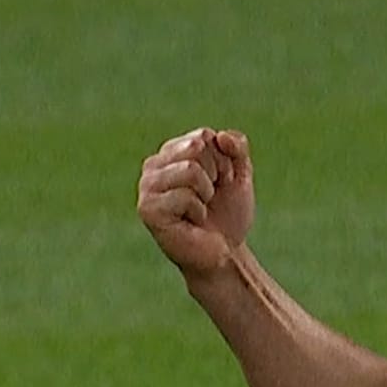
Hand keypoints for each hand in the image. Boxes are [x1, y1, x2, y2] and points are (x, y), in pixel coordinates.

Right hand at [137, 127, 255, 283]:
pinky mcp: (147, 210)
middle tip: (211, 197)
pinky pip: (185, 196)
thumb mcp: (240, 172)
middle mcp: (153, 166)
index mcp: (171, 152)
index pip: (204, 136)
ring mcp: (146, 188)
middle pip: (196, 147)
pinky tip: (191, 222)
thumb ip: (237, 147)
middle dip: (216, 174)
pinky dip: (198, 211)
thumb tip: (219, 135)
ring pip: (190, 170)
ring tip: (201, 209)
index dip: (223, 161)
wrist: (226, 251)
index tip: (220, 182)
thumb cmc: (227, 213)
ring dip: (207, 193)